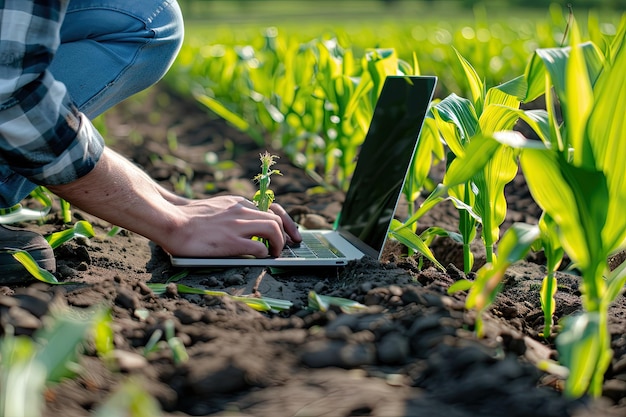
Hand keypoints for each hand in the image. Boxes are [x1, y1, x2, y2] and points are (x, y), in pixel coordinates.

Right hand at [163, 195, 301, 257]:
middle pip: (276, 219)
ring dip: (279, 244)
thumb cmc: (187, 218)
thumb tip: (247, 227)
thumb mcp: (216, 208)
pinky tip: (261, 259)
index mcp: (237, 203)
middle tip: (287, 247)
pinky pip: (259, 248)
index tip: (291, 233)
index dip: (285, 221)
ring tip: (274, 254)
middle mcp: (241, 211)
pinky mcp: (231, 242)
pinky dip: (265, 255)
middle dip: (287, 234)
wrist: (170, 221)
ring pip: (273, 230)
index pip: (271, 209)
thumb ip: (232, 213)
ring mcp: (237, 225)